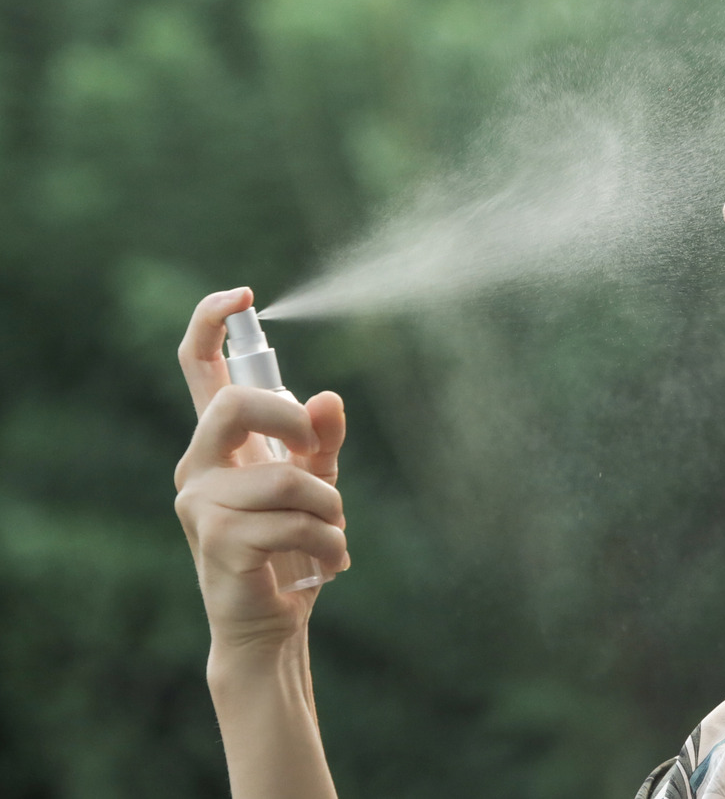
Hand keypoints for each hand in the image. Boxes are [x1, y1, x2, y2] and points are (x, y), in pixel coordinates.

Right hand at [174, 287, 349, 655]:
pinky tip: (329, 565)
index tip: (243, 295)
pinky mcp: (217, 541)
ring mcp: (201, 504)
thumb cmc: (291, 547)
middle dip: (291, 422)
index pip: (199, 369)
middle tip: (318, 454)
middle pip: (233, 407)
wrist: (270, 624)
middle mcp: (199, 466)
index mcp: (220, 444)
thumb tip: (328, 397)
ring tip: (333, 536)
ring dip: (329, 508)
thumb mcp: (317, 483)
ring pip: (284, 477)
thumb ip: (321, 439)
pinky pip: (293, 522)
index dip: (211, 324)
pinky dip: (328, 542)